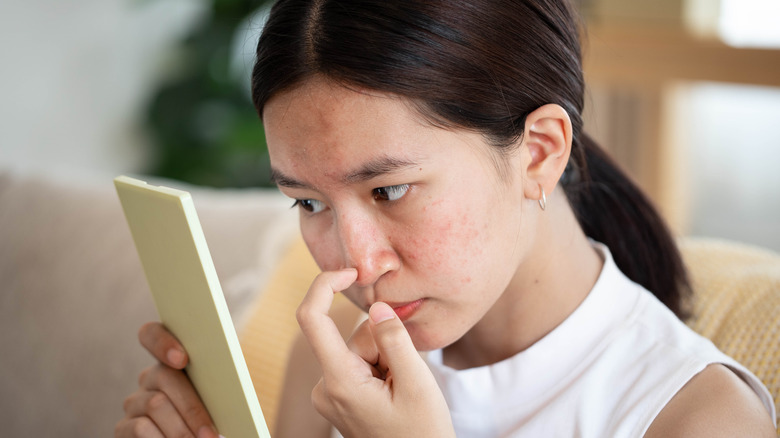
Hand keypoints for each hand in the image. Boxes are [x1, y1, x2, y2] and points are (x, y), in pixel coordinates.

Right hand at [115, 322, 220, 437]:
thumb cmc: (212, 419)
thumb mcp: (215, 397)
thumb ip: (214, 381)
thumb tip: (225, 375)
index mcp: (173, 362)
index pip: (152, 334)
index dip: (162, 342)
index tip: (182, 359)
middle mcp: (150, 378)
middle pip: (165, 377)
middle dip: (192, 408)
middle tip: (211, 433)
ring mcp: (134, 402)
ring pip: (156, 405)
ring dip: (182, 429)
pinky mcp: (123, 428)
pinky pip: (140, 429)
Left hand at [297, 270, 454, 437]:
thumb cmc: (421, 434)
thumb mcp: (416, 383)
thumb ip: (394, 340)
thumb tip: (375, 307)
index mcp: (339, 382)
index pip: (312, 319)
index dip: (325, 286)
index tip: (351, 272)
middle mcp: (326, 388)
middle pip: (352, 338)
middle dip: (384, 344)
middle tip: (407, 377)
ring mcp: (331, 395)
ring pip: (359, 351)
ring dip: (385, 360)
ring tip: (402, 391)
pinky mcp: (339, 398)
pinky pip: (359, 365)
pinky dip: (381, 369)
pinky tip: (394, 393)